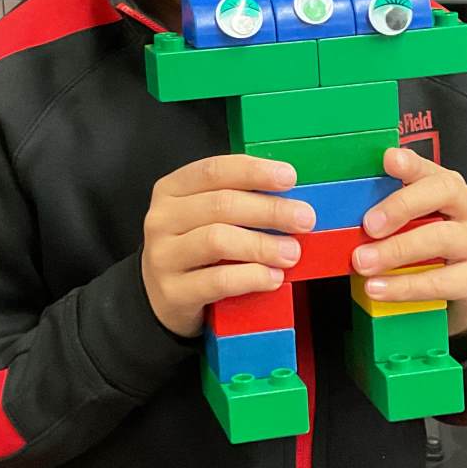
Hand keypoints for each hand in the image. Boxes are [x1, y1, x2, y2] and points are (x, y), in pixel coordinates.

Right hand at [142, 155, 315, 337]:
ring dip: (262, 245)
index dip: (254, 171)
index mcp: (172, 190)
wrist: (162, 297)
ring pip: (218, 240)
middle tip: (304, 218)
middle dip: (269, 210)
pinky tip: (273, 277)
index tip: (289, 177)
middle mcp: (162, 219)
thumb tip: (292, 197)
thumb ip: (238, 201)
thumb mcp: (205, 217)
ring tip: (292, 252)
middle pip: (221, 205)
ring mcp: (163, 256)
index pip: (214, 171)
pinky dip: (251, 277)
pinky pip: (218, 280)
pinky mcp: (173, 292)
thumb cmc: (195, 249)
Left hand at [351, 147, 466, 338]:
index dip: (411, 164)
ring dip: (398, 250)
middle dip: (403, 205)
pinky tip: (377, 288)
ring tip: (363, 262)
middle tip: (369, 224)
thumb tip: (342, 205)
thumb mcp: (404, 225)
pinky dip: (405, 286)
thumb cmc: (423, 249)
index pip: (430, 168)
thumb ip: (382, 212)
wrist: (455, 292)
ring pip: (443, 239)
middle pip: (445, 192)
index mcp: (449, 188)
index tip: (388, 160)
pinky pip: (441, 282)